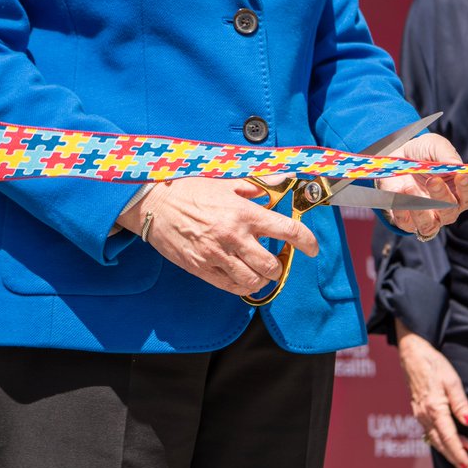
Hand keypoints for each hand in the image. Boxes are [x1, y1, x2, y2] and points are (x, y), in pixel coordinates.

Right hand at [119, 177, 318, 295]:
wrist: (154, 203)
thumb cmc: (191, 189)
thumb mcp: (227, 181)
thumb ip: (259, 184)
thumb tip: (284, 180)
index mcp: (244, 213)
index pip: (287, 230)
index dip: (306, 242)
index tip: (312, 248)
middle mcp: (234, 236)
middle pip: (271, 265)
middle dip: (280, 265)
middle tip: (278, 260)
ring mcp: (216, 255)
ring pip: (253, 280)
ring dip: (262, 278)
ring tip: (261, 270)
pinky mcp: (201, 268)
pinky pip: (230, 286)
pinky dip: (243, 285)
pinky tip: (244, 277)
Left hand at [379, 133, 467, 238]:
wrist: (395, 157)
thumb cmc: (422, 153)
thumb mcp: (434, 145)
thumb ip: (446, 154)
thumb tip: (457, 165)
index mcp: (458, 190)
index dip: (467, 188)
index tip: (461, 176)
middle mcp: (446, 208)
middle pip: (450, 211)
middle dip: (442, 196)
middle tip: (432, 180)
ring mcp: (426, 216)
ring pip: (429, 225)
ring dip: (420, 209)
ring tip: (410, 187)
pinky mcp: (406, 220)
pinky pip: (406, 224)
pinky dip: (401, 211)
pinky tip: (398, 193)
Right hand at [395, 319, 467, 467]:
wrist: (412, 355)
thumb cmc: (433, 364)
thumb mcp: (452, 380)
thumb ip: (461, 403)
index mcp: (434, 408)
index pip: (449, 438)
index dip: (459, 454)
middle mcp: (425, 415)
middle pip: (440, 444)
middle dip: (454, 459)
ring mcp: (419, 414)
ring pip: (434, 440)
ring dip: (448, 451)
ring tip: (463, 460)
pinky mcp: (418, 411)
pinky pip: (429, 432)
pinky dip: (440, 441)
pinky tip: (450, 442)